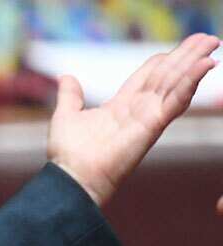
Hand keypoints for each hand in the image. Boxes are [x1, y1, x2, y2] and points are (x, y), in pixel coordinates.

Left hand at [48, 33, 218, 206]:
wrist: (71, 178)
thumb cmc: (67, 155)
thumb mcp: (66, 116)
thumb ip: (70, 96)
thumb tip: (66, 77)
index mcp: (120, 107)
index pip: (147, 77)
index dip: (163, 61)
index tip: (177, 48)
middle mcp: (138, 111)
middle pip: (167, 76)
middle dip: (186, 56)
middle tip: (208, 38)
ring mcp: (147, 118)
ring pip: (175, 83)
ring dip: (194, 62)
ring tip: (211, 42)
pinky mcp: (152, 126)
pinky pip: (176, 100)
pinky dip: (190, 82)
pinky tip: (204, 65)